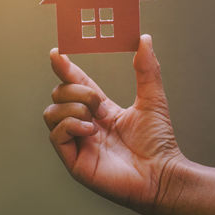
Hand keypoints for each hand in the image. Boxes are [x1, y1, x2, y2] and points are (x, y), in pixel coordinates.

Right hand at [43, 35, 182, 214]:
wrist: (162, 175)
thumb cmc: (158, 143)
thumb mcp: (152, 99)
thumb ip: (147, 70)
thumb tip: (145, 39)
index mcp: (99, 110)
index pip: (74, 84)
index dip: (65, 68)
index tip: (57, 52)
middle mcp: (84, 123)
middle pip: (59, 94)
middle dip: (77, 91)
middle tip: (98, 103)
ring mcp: (76, 141)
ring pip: (52, 112)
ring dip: (73, 108)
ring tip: (95, 120)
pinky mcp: (72, 159)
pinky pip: (56, 134)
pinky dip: (71, 126)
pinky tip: (91, 132)